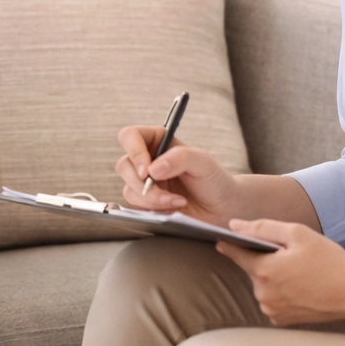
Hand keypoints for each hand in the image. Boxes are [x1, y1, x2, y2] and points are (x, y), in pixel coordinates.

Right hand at [116, 124, 241, 224]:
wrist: (221, 208)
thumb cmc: (214, 180)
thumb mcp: (202, 162)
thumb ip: (179, 158)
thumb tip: (153, 169)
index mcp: (157, 141)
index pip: (130, 136)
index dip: (134, 152)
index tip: (148, 170)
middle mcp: (147, 160)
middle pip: (123, 165)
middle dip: (142, 182)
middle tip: (163, 191)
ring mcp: (144, 182)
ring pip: (128, 188)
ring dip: (152, 198)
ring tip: (177, 201)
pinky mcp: (145, 202)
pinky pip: (135, 206)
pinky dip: (154, 209)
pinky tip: (173, 208)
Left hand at [215, 219, 344, 325]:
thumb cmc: (329, 260)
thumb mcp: (297, 234)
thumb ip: (262, 228)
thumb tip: (234, 226)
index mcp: (264, 271)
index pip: (236, 254)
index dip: (229, 244)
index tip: (220, 239)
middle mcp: (264, 294)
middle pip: (253, 270)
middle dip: (264, 261)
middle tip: (290, 256)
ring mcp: (273, 310)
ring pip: (264, 286)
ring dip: (273, 278)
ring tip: (300, 273)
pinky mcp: (283, 321)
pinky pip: (274, 301)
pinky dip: (281, 293)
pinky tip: (301, 288)